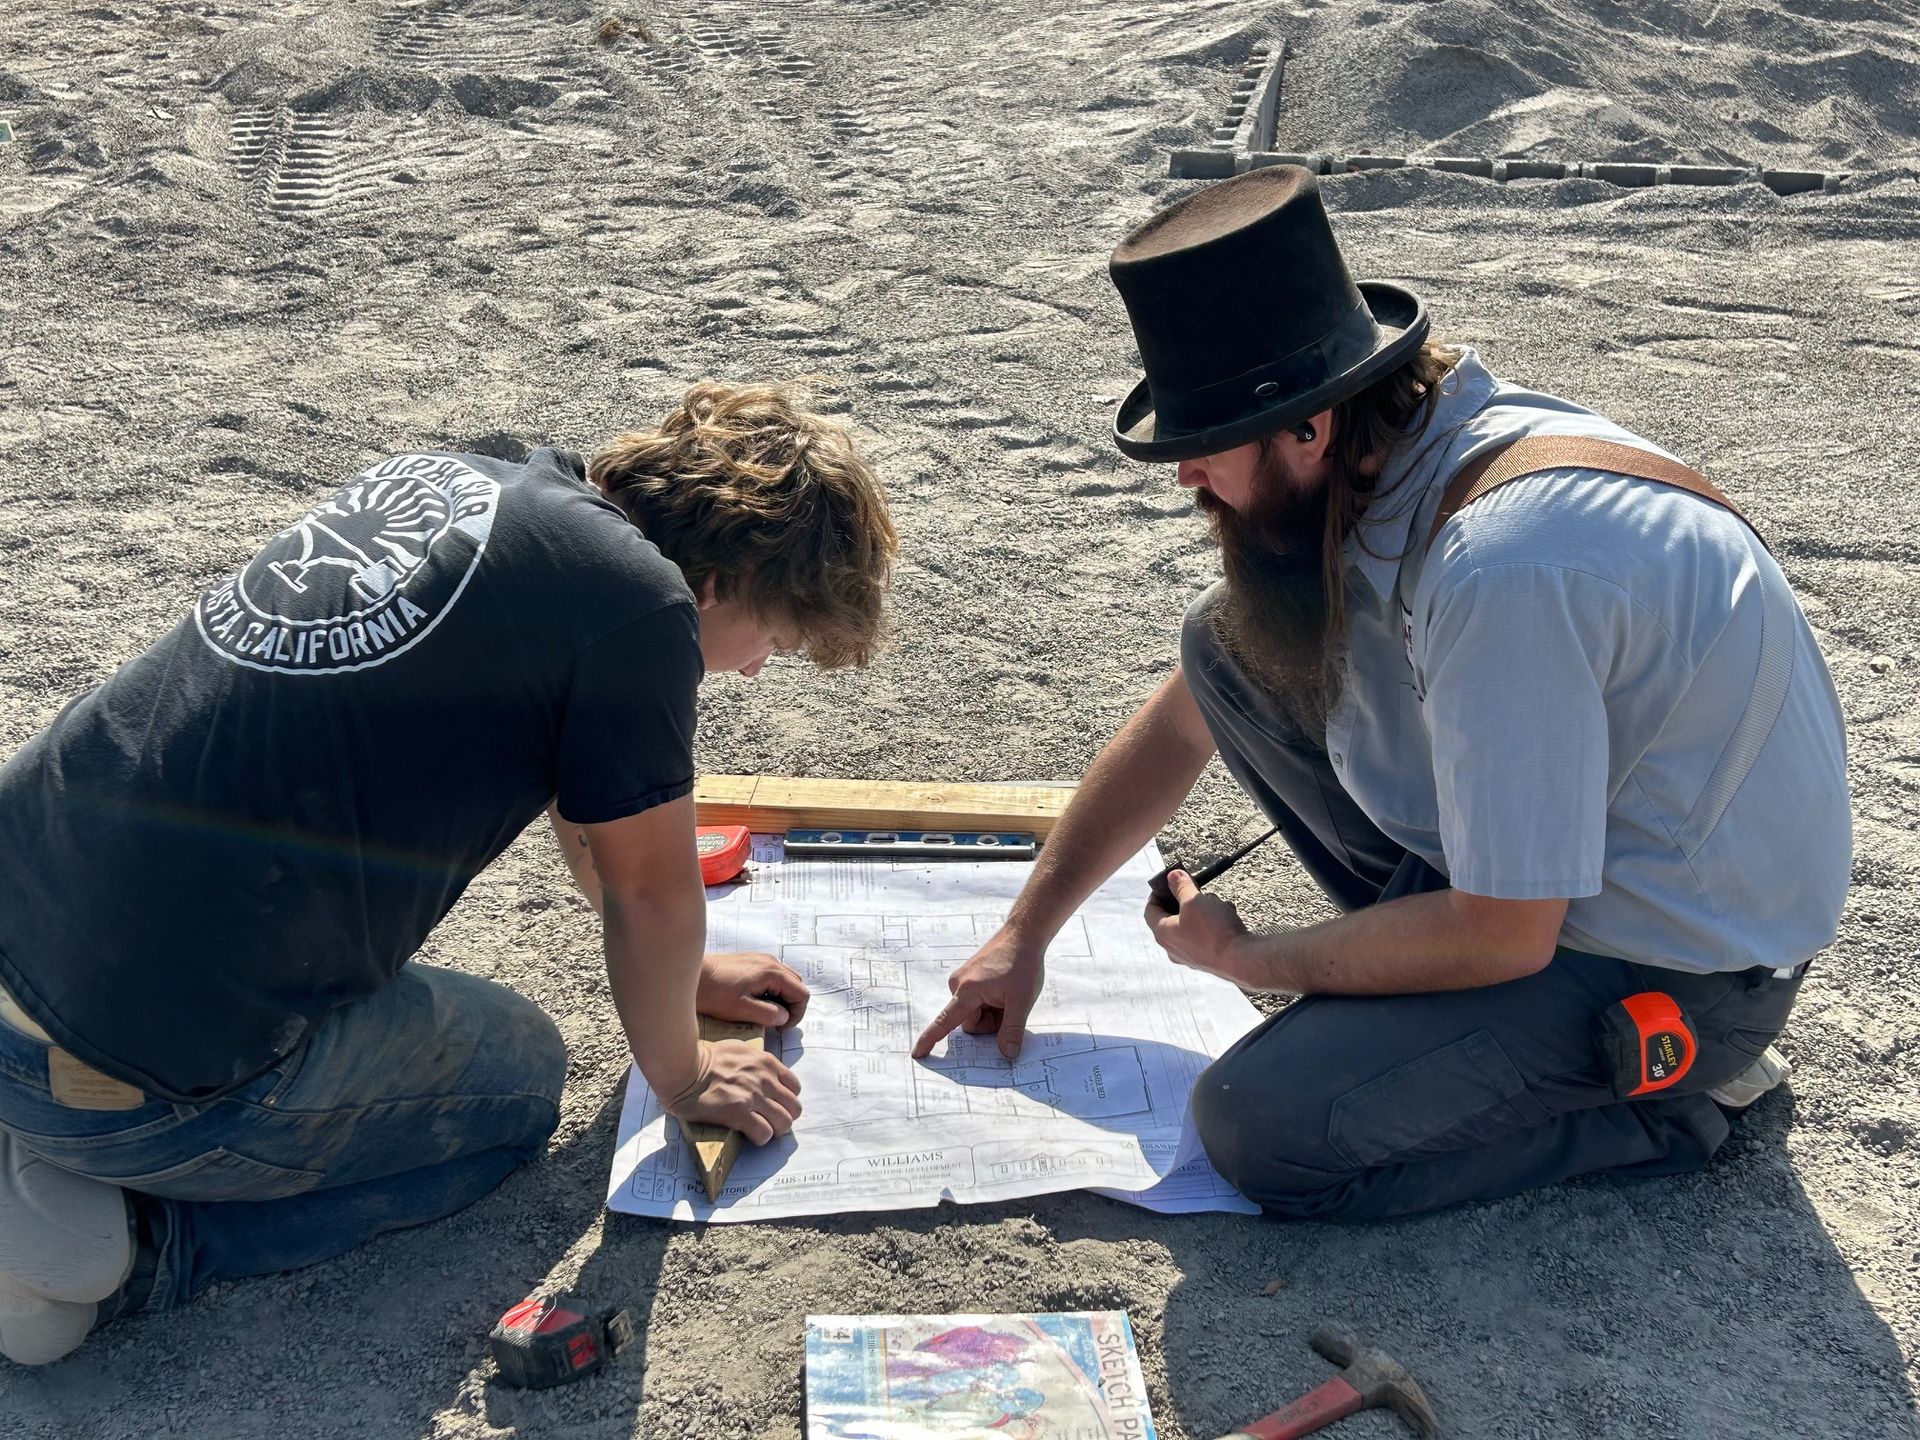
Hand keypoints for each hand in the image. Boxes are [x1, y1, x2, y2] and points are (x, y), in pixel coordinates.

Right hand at [664, 1039, 802, 1144]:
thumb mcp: (737, 1049)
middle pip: (794, 1108)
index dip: (786, 1099)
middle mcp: (765, 1079)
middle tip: (768, 1121)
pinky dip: (760, 1138)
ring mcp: (754, 1097)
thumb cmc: (701, 1056)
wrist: (681, 1066)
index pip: (794, 1087)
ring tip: (760, 1129)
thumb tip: (758, 1072)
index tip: (774, 1104)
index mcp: (766, 1062)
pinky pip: (764, 1134)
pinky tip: (748, 1134)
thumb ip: (754, 1061)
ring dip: (774, 1130)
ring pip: (784, 1123)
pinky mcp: (739, 1114)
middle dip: (784, 1117)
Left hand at [698, 951, 809, 1026]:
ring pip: (786, 979)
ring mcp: (761, 959)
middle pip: (797, 984)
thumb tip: (783, 1017)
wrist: (692, 974)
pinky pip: (773, 974)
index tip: (780, 1027)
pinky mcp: (751, 960)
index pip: (801, 994)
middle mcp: (771, 962)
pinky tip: (755, 998)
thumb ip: (768, 1014)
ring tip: (765, 1011)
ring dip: (782, 996)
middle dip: (791, 1005)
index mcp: (773, 973)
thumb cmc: (715, 993)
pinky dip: (772, 988)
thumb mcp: (742, 1009)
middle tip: (774, 1020)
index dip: (796, 1014)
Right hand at [911, 925, 1044, 1059]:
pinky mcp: (969, 976)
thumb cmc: (1023, 964)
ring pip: (974, 1013)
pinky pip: (976, 1001)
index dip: (930, 1039)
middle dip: (989, 1022)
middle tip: (1009, 1007)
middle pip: (969, 1022)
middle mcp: (959, 984)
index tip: (917, 1054)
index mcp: (967, 991)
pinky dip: (990, 1003)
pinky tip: (1004, 989)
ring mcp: (963, 979)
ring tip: (1008, 995)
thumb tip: (1007, 1054)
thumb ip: (1013, 1029)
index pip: (945, 1021)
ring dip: (991, 1012)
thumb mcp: (1023, 1000)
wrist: (1023, 935)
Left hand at [1145, 870, 1252, 982]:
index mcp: (1163, 933)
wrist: (1242, 959)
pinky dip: (1214, 924)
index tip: (1169, 881)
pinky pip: (1206, 935)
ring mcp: (1190, 956)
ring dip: (1203, 911)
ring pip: (1192, 925)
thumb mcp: (1194, 901)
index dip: (1157, 892)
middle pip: (1172, 917)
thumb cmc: (1214, 931)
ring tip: (1217, 905)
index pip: (1150, 910)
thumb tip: (1172, 876)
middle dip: (1187, 900)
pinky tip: (1226, 917)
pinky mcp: (1208, 959)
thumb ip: (1181, 887)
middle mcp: (1173, 948)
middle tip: (1196, 891)